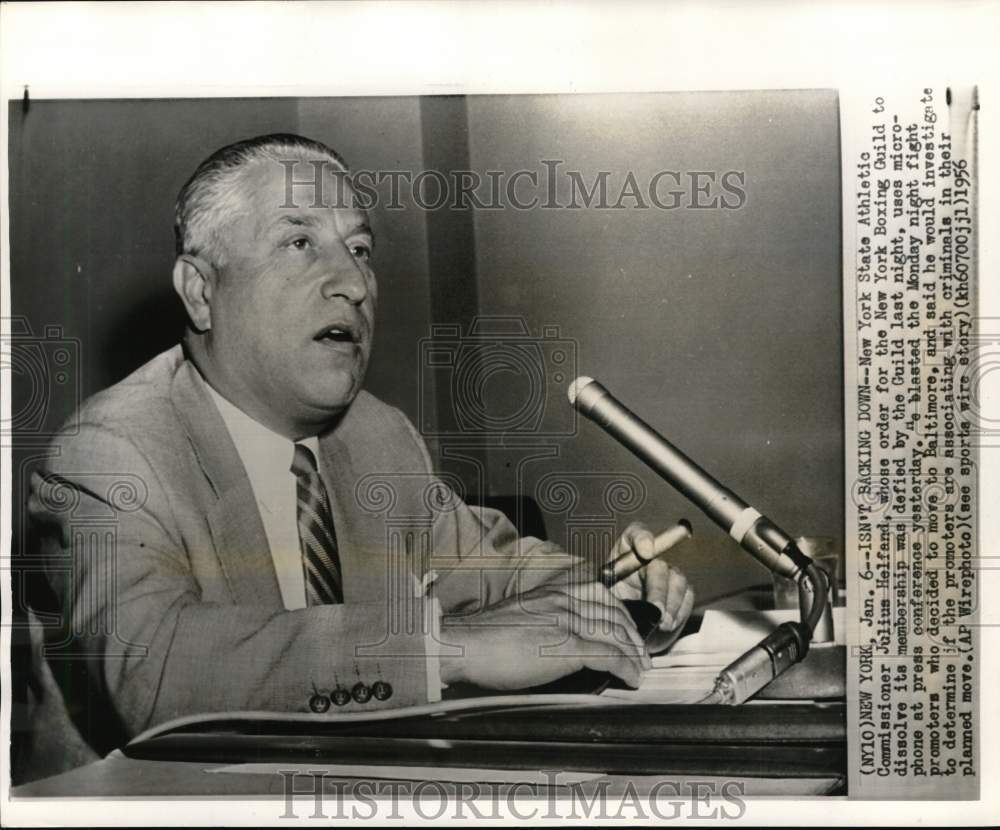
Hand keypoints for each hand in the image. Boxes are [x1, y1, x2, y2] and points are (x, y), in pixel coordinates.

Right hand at [439, 581, 651, 690]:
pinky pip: (607, 655)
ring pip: (613, 633)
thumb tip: (562, 643)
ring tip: (639, 668)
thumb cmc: (484, 639)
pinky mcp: (564, 646)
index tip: (626, 630)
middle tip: (640, 654)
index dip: (619, 613)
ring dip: (633, 653)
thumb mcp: (520, 617)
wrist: (463, 644)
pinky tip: (630, 677)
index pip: (599, 594)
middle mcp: (562, 601)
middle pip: (611, 613)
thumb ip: (545, 621)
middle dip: (631, 635)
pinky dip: (624, 667)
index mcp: (551, 592)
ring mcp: (565, 621)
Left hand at [610, 522, 694, 653]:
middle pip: (659, 565)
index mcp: (625, 549)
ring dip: (672, 605)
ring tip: (662, 624)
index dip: (642, 538)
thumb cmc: (606, 601)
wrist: (621, 621)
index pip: (636, 534)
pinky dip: (680, 612)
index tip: (645, 551)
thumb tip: (614, 597)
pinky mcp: (680, 590)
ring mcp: (667, 572)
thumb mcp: (598, 592)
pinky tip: (668, 625)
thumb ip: (605, 589)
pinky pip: (687, 596)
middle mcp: (649, 556)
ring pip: (677, 581)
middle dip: (659, 589)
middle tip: (656, 610)